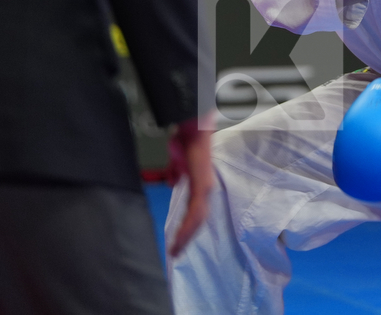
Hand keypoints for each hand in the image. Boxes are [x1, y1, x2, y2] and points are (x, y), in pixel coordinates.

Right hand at [167, 116, 213, 256]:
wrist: (192, 127)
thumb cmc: (186, 140)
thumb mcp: (178, 161)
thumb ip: (177, 173)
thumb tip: (173, 183)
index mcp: (201, 185)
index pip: (196, 212)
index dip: (187, 228)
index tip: (178, 242)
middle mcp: (206, 189)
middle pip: (199, 220)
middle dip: (186, 238)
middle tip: (175, 253)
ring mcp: (206, 188)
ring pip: (198, 219)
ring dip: (186, 236)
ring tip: (176, 250)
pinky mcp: (203, 186)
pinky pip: (196, 212)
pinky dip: (187, 227)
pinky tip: (180, 238)